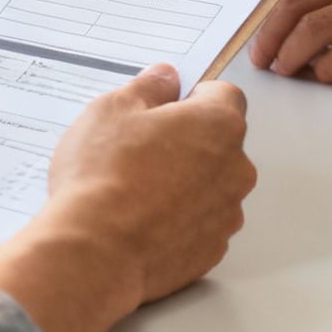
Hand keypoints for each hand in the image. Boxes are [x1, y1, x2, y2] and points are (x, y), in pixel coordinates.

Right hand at [38, 65, 254, 305]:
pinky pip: (199, 224)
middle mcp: (236, 169)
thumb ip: (148, 87)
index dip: (192, 98)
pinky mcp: (211, 251)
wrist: (95, 253)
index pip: (224, 95)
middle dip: (187, 142)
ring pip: (210, 186)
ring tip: (135, 191)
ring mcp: (226, 214)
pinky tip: (141, 222)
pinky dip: (178, 220)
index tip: (163, 109)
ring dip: (184, 183)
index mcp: (219, 125)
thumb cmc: (103, 178)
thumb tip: (166, 78)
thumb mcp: (112, 110)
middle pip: (219, 143)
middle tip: (140, 150)